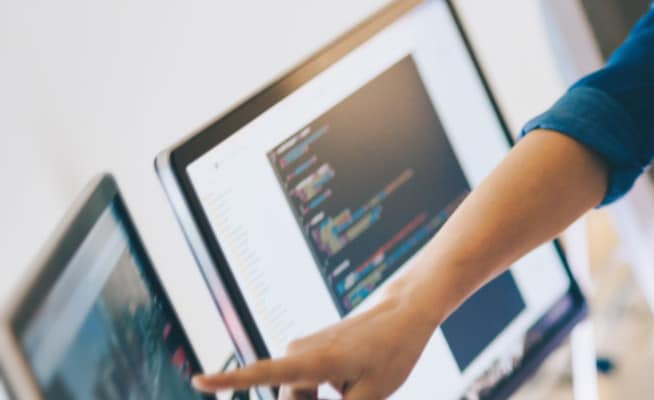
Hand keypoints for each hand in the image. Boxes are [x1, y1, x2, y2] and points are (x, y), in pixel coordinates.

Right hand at [192, 285, 436, 399]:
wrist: (403, 313)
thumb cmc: (392, 353)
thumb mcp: (372, 395)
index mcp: (315, 360)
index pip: (265, 373)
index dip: (230, 381)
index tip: (199, 380)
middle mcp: (300, 350)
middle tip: (349, 395)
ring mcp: (302, 348)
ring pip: (296, 394)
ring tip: (352, 388)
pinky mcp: (307, 350)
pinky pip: (302, 383)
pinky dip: (318, 393)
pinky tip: (347, 385)